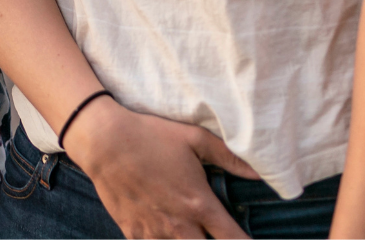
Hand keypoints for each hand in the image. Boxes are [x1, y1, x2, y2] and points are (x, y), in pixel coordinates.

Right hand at [65, 97, 256, 238]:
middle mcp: (179, 225)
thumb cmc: (151, 135)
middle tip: (214, 233)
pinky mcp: (133, 233)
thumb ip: (228, 156)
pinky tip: (164, 232)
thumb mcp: (193, 137)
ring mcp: (154, 233)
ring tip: (188, 231)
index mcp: (198, 204)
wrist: (104, 142)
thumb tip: (260, 172)